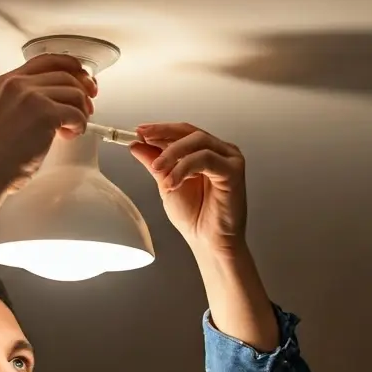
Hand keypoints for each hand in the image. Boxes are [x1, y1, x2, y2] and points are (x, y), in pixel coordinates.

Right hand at [0, 53, 97, 192]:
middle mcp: (18, 84)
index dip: (69, 65)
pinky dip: (79, 125)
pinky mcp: (45, 113)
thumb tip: (62, 96)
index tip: (82, 76)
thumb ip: (27, 99)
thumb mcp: (6, 113)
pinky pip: (77, 113)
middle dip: (82, 91)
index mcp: (7, 82)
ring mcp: (31, 97)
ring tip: (71, 128)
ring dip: (80, 112)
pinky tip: (69, 135)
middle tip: (87, 108)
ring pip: (75, 93)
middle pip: (65, 75)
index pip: (45, 60)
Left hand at [130, 123, 247, 254]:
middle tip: (144, 139)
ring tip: (157, 168)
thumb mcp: (167, 183)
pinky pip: (205, 159)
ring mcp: (229, 159)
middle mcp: (220, 152)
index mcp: (205, 153)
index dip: (161, 129)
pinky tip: (172, 182)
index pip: (182, 132)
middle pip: (190, 132)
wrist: (208, 242)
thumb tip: (137, 145)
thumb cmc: (194, 217)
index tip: (139, 131)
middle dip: (164, 134)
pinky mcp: (234, 170)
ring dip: (172, 153)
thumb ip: (155, 163)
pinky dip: (184, 168)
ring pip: (198, 141)